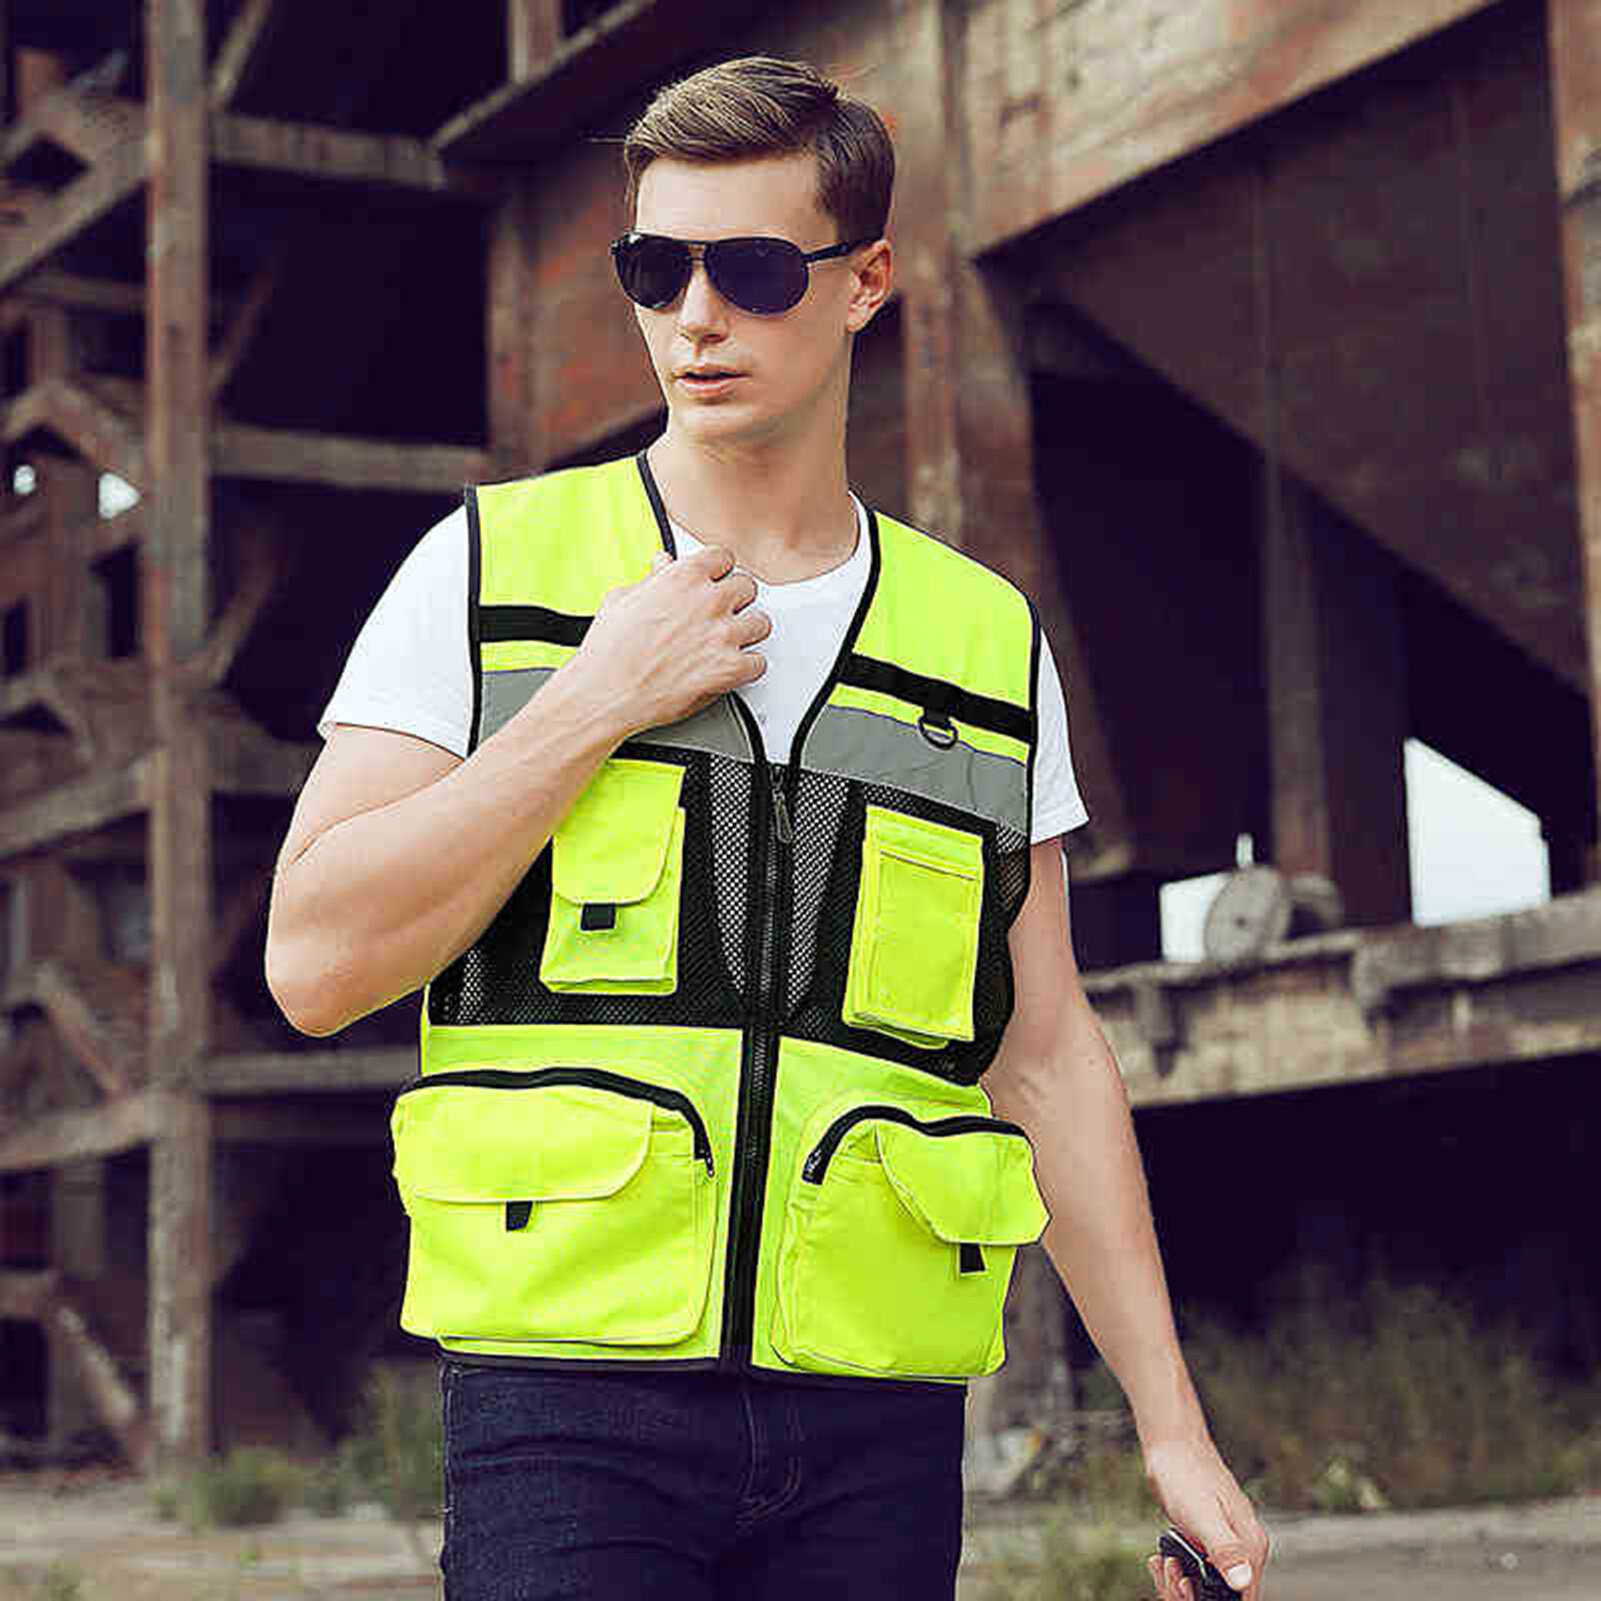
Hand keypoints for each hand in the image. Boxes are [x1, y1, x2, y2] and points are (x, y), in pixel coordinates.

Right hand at [561, 544, 770, 736]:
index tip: (715, 579)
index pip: (724, 557)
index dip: (719, 571)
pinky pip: (759, 662)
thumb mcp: (623, 599)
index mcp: (684, 577)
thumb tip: (662, 565)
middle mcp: (708, 602)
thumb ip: (652, 578)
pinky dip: (748, 667)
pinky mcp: (729, 669)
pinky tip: (732, 666)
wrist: (606, 693)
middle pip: (747, 587)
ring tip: (730, 640)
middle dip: (735, 599)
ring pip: (761, 623)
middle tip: (721, 612)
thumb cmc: (609, 651)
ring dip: (747, 631)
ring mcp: (722, 635)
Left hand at [1142, 1436, 1269, 1599]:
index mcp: (1251, 1546)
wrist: (1172, 1446)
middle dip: (1194, 1594)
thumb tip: (1242, 1580)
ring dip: (1185, 1584)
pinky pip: (1202, 1571)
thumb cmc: (1185, 1474)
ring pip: (1212, 1586)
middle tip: (1171, 1574)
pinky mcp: (1212, 1539)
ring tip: (1166, 1565)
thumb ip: (1224, 1548)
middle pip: (1229, 1596)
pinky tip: (1166, 1560)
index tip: (1186, 1587)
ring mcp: (1230, 1542)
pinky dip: (1182, 1573)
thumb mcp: (1201, 1514)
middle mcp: (1246, 1547)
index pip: (1245, 1598)